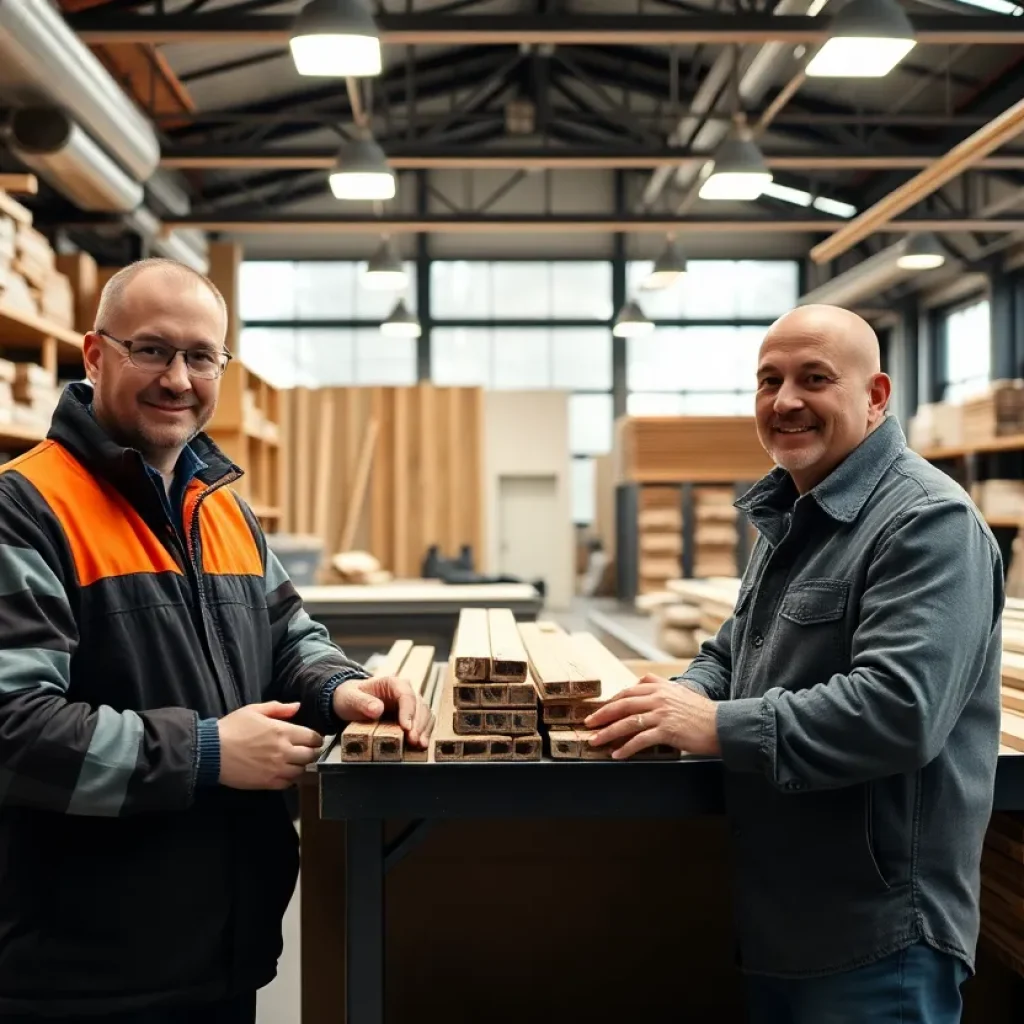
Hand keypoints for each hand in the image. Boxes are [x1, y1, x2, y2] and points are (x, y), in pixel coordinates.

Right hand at [218, 701, 323, 789]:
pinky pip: (288, 784)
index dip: (315, 738)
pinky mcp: (267, 783)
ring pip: (301, 771)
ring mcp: (276, 769)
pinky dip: (290, 779)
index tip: (313, 739)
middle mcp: (284, 751)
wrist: (211, 751)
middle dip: (312, 752)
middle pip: (311, 755)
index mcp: (283, 731)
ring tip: (295, 762)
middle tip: (307, 750)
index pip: (312, 737)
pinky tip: (284, 773)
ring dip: (301, 766)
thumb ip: (279, 708)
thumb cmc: (232, 728)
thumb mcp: (254, 710)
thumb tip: (297, 706)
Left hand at [332, 676, 433, 748]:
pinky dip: (424, 732)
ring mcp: (410, 704)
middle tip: (413, 740)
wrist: (350, 702)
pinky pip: (423, 722)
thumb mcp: (350, 698)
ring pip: (424, 714)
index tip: (406, 727)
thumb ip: (362, 702)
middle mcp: (405, 691)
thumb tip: (377, 709)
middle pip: (419, 706)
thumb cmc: (350, 697)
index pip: (406, 695)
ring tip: (420, 744)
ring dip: (424, 730)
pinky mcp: (411, 715)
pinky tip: (422, 744)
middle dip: (418, 724)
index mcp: (392, 683)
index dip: (408, 711)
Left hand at [584, 674, 720, 759]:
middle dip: (602, 715)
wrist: (722, 724)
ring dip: (608, 733)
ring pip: (627, 722)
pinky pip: (641, 740)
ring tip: (596, 741)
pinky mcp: (667, 730)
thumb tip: (639, 682)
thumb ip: (659, 685)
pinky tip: (617, 754)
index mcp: (660, 687)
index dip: (611, 702)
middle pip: (622, 705)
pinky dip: (626, 748)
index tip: (599, 710)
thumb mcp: (679, 691)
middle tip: (588, 724)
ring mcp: (662, 713)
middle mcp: (658, 697)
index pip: (628, 692)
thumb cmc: (701, 712)